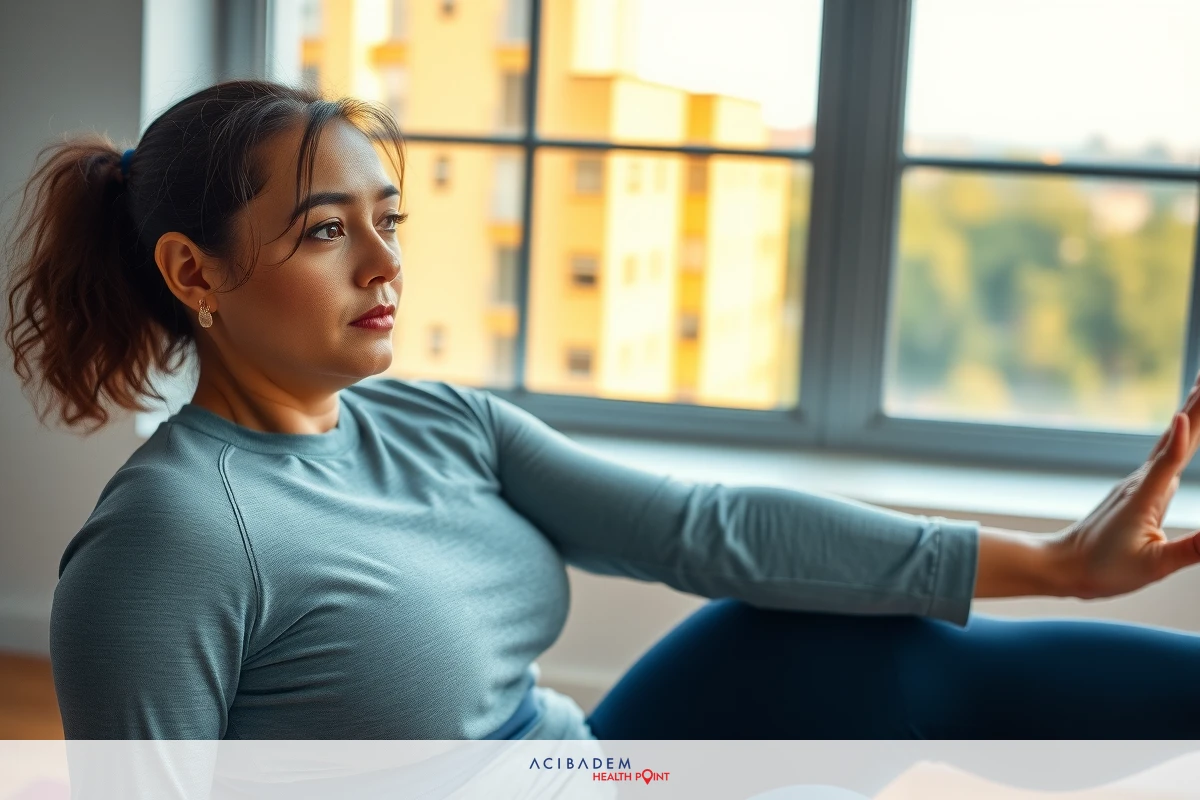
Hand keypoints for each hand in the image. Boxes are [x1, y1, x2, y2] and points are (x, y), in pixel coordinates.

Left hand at [1050, 372, 1199, 599]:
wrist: (1063, 567)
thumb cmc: (1103, 570)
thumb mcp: (1153, 566)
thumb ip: (1192, 549)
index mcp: (1146, 497)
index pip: (1173, 457)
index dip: (1186, 432)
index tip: (1196, 400)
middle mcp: (1142, 483)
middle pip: (1176, 438)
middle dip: (1197, 407)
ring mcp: (1139, 485)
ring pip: (1170, 443)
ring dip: (1190, 414)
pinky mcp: (1137, 492)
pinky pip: (1164, 456)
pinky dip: (1178, 436)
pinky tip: (1182, 430)